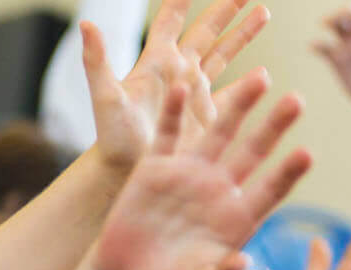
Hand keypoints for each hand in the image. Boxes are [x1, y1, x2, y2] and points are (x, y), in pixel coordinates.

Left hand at [83, 0, 270, 171]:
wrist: (126, 172)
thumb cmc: (111, 135)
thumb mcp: (105, 95)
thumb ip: (96, 60)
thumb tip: (85, 23)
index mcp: (156, 60)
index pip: (171, 19)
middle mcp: (179, 71)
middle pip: (206, 30)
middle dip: (225, 9)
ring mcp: (195, 93)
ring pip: (224, 55)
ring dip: (242, 34)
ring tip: (263, 12)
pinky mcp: (207, 116)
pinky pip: (233, 94)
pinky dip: (250, 83)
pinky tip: (264, 72)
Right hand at [91, 81, 309, 269]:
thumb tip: (242, 262)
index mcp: (237, 218)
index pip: (270, 191)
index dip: (287, 173)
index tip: (306, 154)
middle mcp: (218, 190)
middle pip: (253, 152)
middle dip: (274, 126)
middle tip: (297, 101)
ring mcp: (188, 175)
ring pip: (219, 134)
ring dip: (239, 107)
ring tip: (261, 77)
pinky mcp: (155, 169)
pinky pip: (167, 136)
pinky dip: (173, 113)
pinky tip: (181, 87)